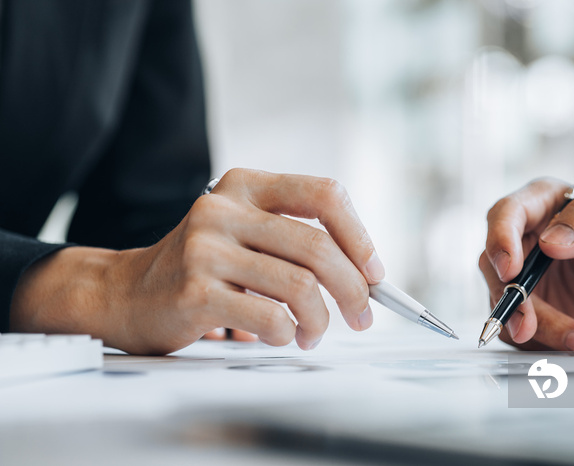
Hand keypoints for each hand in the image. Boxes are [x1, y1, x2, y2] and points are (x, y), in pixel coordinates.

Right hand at [10, 169, 384, 354]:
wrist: (125, 292)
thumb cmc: (200, 267)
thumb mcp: (244, 231)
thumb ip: (295, 240)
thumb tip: (366, 275)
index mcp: (245, 186)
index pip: (324, 195)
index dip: (359, 236)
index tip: (375, 272)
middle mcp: (223, 209)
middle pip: (318, 247)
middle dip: (353, 290)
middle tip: (362, 316)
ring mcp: (206, 248)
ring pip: (300, 286)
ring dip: (320, 320)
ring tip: (312, 333)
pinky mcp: (195, 291)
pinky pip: (270, 318)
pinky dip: (286, 334)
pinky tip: (279, 336)